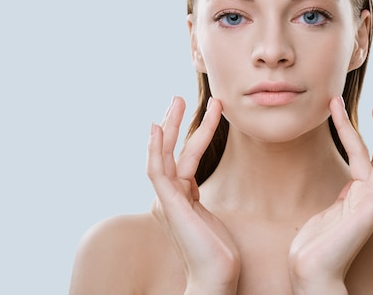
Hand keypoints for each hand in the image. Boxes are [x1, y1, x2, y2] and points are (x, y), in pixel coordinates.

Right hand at [147, 96, 239, 293]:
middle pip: (169, 151)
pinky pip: (158, 171)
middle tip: (180, 97)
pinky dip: (155, 148)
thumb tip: (196, 185)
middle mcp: (168, 196)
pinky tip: (157, 128)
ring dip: (170, 125)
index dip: (190, 134)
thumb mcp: (208, 215)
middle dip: (175, 122)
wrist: (216, 275)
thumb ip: (198, 197)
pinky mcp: (168, 204)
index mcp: (178, 198)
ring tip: (178, 100)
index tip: (201, 114)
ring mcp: (166, 200)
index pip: (182, 158)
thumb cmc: (217, 250)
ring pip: (164, 155)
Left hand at [288, 97, 372, 293]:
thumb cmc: (316, 245)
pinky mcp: (371, 210)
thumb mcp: (329, 212)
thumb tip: (350, 186)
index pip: (367, 157)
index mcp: (358, 195)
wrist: (310, 270)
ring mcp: (372, 202)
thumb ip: (343, 198)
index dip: (370, 134)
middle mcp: (368, 196)